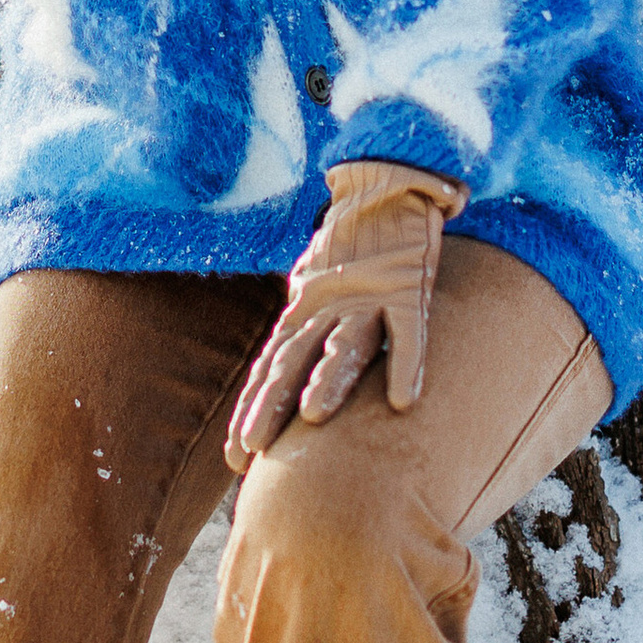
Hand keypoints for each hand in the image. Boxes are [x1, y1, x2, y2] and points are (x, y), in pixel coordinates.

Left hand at [226, 160, 467, 467]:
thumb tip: (296, 385)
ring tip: (313, 414)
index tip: (234, 457)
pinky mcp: (406, 286)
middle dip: (270, 404)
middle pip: (292, 361)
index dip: (252, 410)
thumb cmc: (351, 249)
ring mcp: (366, 298)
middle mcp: (326, 308)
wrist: (384, 185)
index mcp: (302, 311)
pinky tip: (402, 399)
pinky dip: (405, 363)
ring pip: (343, 345)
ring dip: (328, 380)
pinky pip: (408, 330)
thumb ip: (307, 331)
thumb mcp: (318, 288)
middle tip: (251, 447)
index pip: (269, 367)